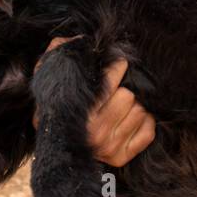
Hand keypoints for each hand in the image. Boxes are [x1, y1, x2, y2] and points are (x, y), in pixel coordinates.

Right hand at [32, 37, 156, 166]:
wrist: (53, 150)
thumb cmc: (53, 108)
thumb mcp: (48, 79)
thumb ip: (59, 53)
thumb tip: (80, 39)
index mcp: (77, 110)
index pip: (110, 79)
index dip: (117, 68)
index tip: (118, 65)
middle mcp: (94, 132)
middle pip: (128, 96)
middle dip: (125, 89)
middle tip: (119, 89)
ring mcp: (108, 147)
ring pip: (139, 112)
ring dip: (135, 106)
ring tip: (123, 106)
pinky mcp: (120, 158)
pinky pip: (147, 132)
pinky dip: (144, 123)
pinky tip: (131, 119)